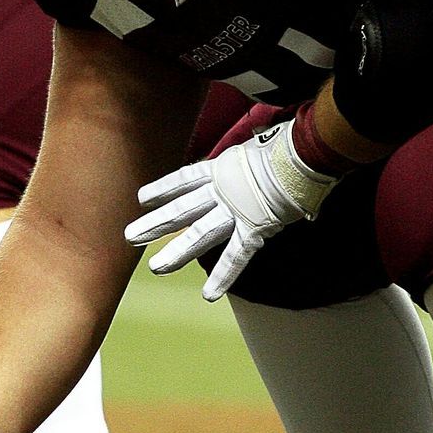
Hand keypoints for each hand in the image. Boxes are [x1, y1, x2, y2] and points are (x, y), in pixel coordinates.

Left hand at [125, 118, 337, 301]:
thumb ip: (257, 145)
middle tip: (130, 236)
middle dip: (155, 223)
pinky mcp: (255, 227)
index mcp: (222, 168)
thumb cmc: (289, 143)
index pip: (185, 179)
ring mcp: (236, 210)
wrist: (302, 152)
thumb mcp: (262, 138)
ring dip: (177, 252)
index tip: (142, 197)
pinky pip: (237, 256)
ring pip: (200, 235)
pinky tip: (209, 295)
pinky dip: (225, 276)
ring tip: (155, 268)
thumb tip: (267, 138)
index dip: (163, 188)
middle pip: (182, 210)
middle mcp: (222, 190)